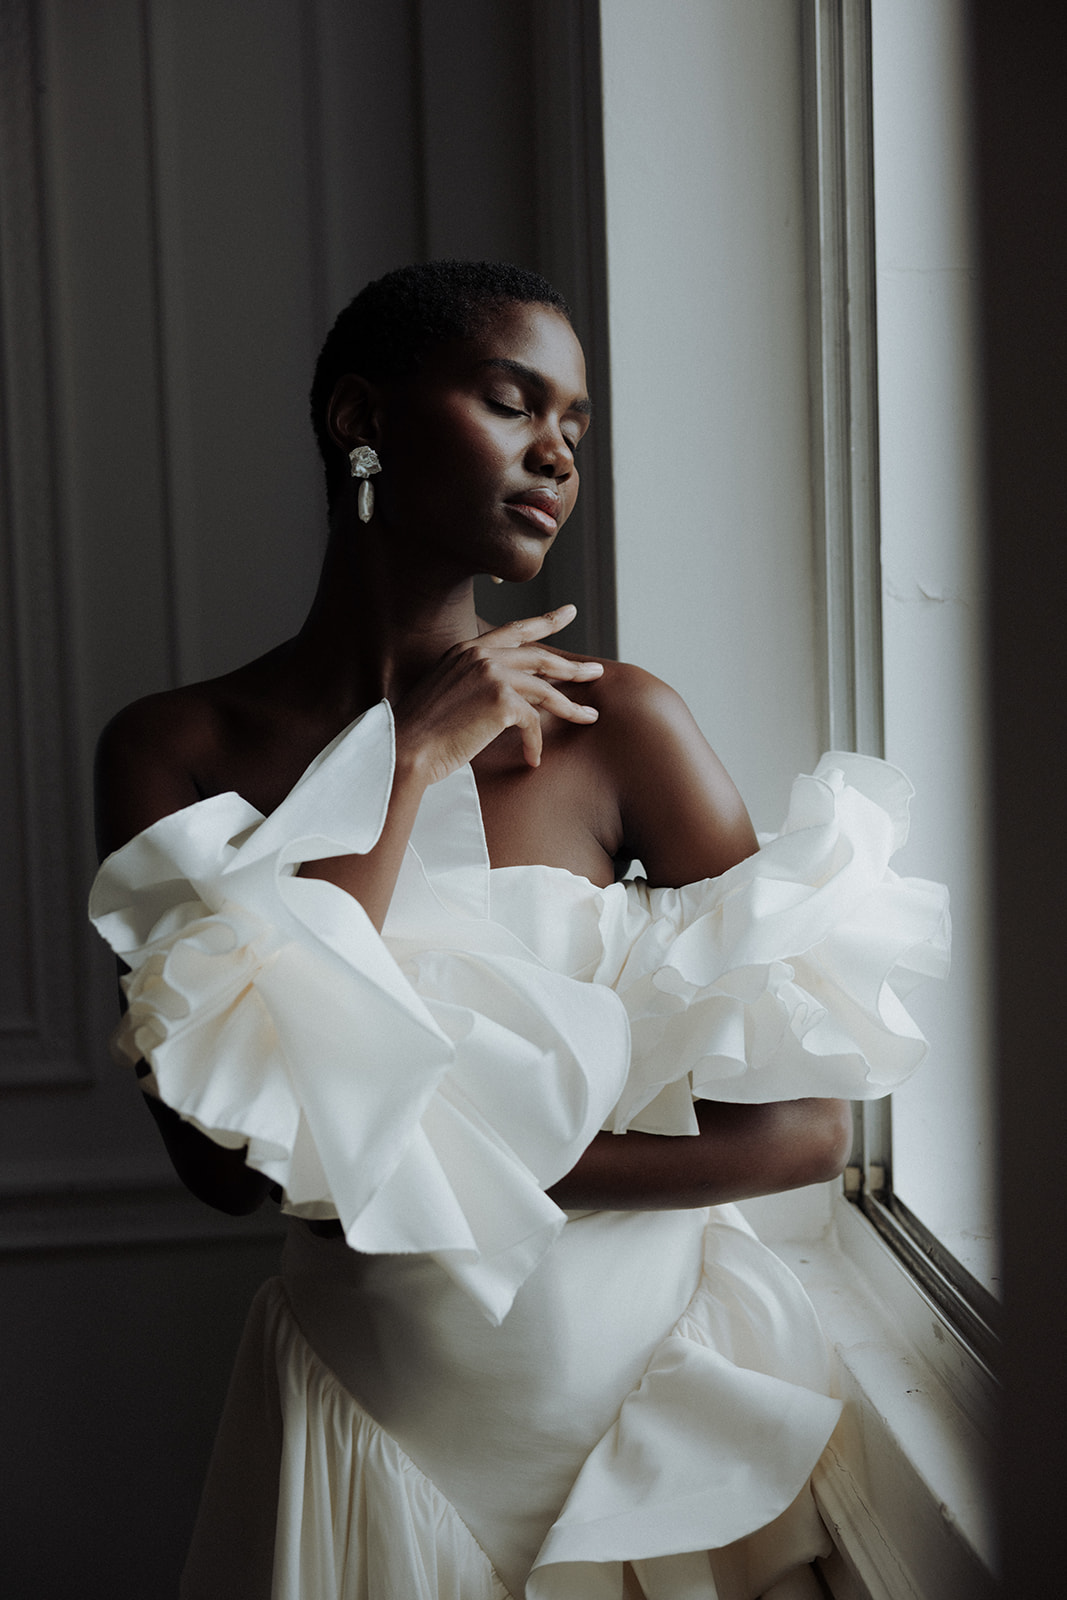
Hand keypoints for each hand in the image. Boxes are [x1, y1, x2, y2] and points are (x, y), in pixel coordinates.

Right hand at [393, 604, 603, 781]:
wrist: (406, 748)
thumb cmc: (423, 731)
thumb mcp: (450, 692)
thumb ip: (477, 682)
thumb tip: (511, 694)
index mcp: (467, 649)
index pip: (515, 630)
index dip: (546, 621)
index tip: (568, 612)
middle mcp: (481, 655)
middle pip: (540, 656)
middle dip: (572, 666)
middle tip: (595, 671)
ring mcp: (492, 674)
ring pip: (545, 690)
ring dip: (571, 706)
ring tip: (590, 716)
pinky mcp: (501, 701)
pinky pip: (532, 722)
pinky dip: (535, 743)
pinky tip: (533, 758)